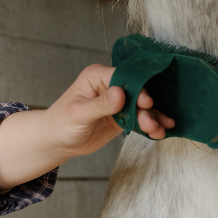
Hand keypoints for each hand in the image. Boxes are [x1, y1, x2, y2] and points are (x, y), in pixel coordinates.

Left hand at [45, 63, 175, 156]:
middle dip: (147, 108)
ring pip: (141, 107)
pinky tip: (159, 132)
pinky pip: (140, 119)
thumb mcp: (79, 113)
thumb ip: (100, 104)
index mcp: (97, 76)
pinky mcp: (122, 116)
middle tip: (150, 122)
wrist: (57, 142)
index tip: (146, 102)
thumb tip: (120, 93)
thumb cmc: (61, 123)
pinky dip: (150, 126)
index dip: (137, 88)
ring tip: (157, 130)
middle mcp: (110, 86)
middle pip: (137, 92)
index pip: (123, 77)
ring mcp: (118, 102)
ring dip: (152, 118)